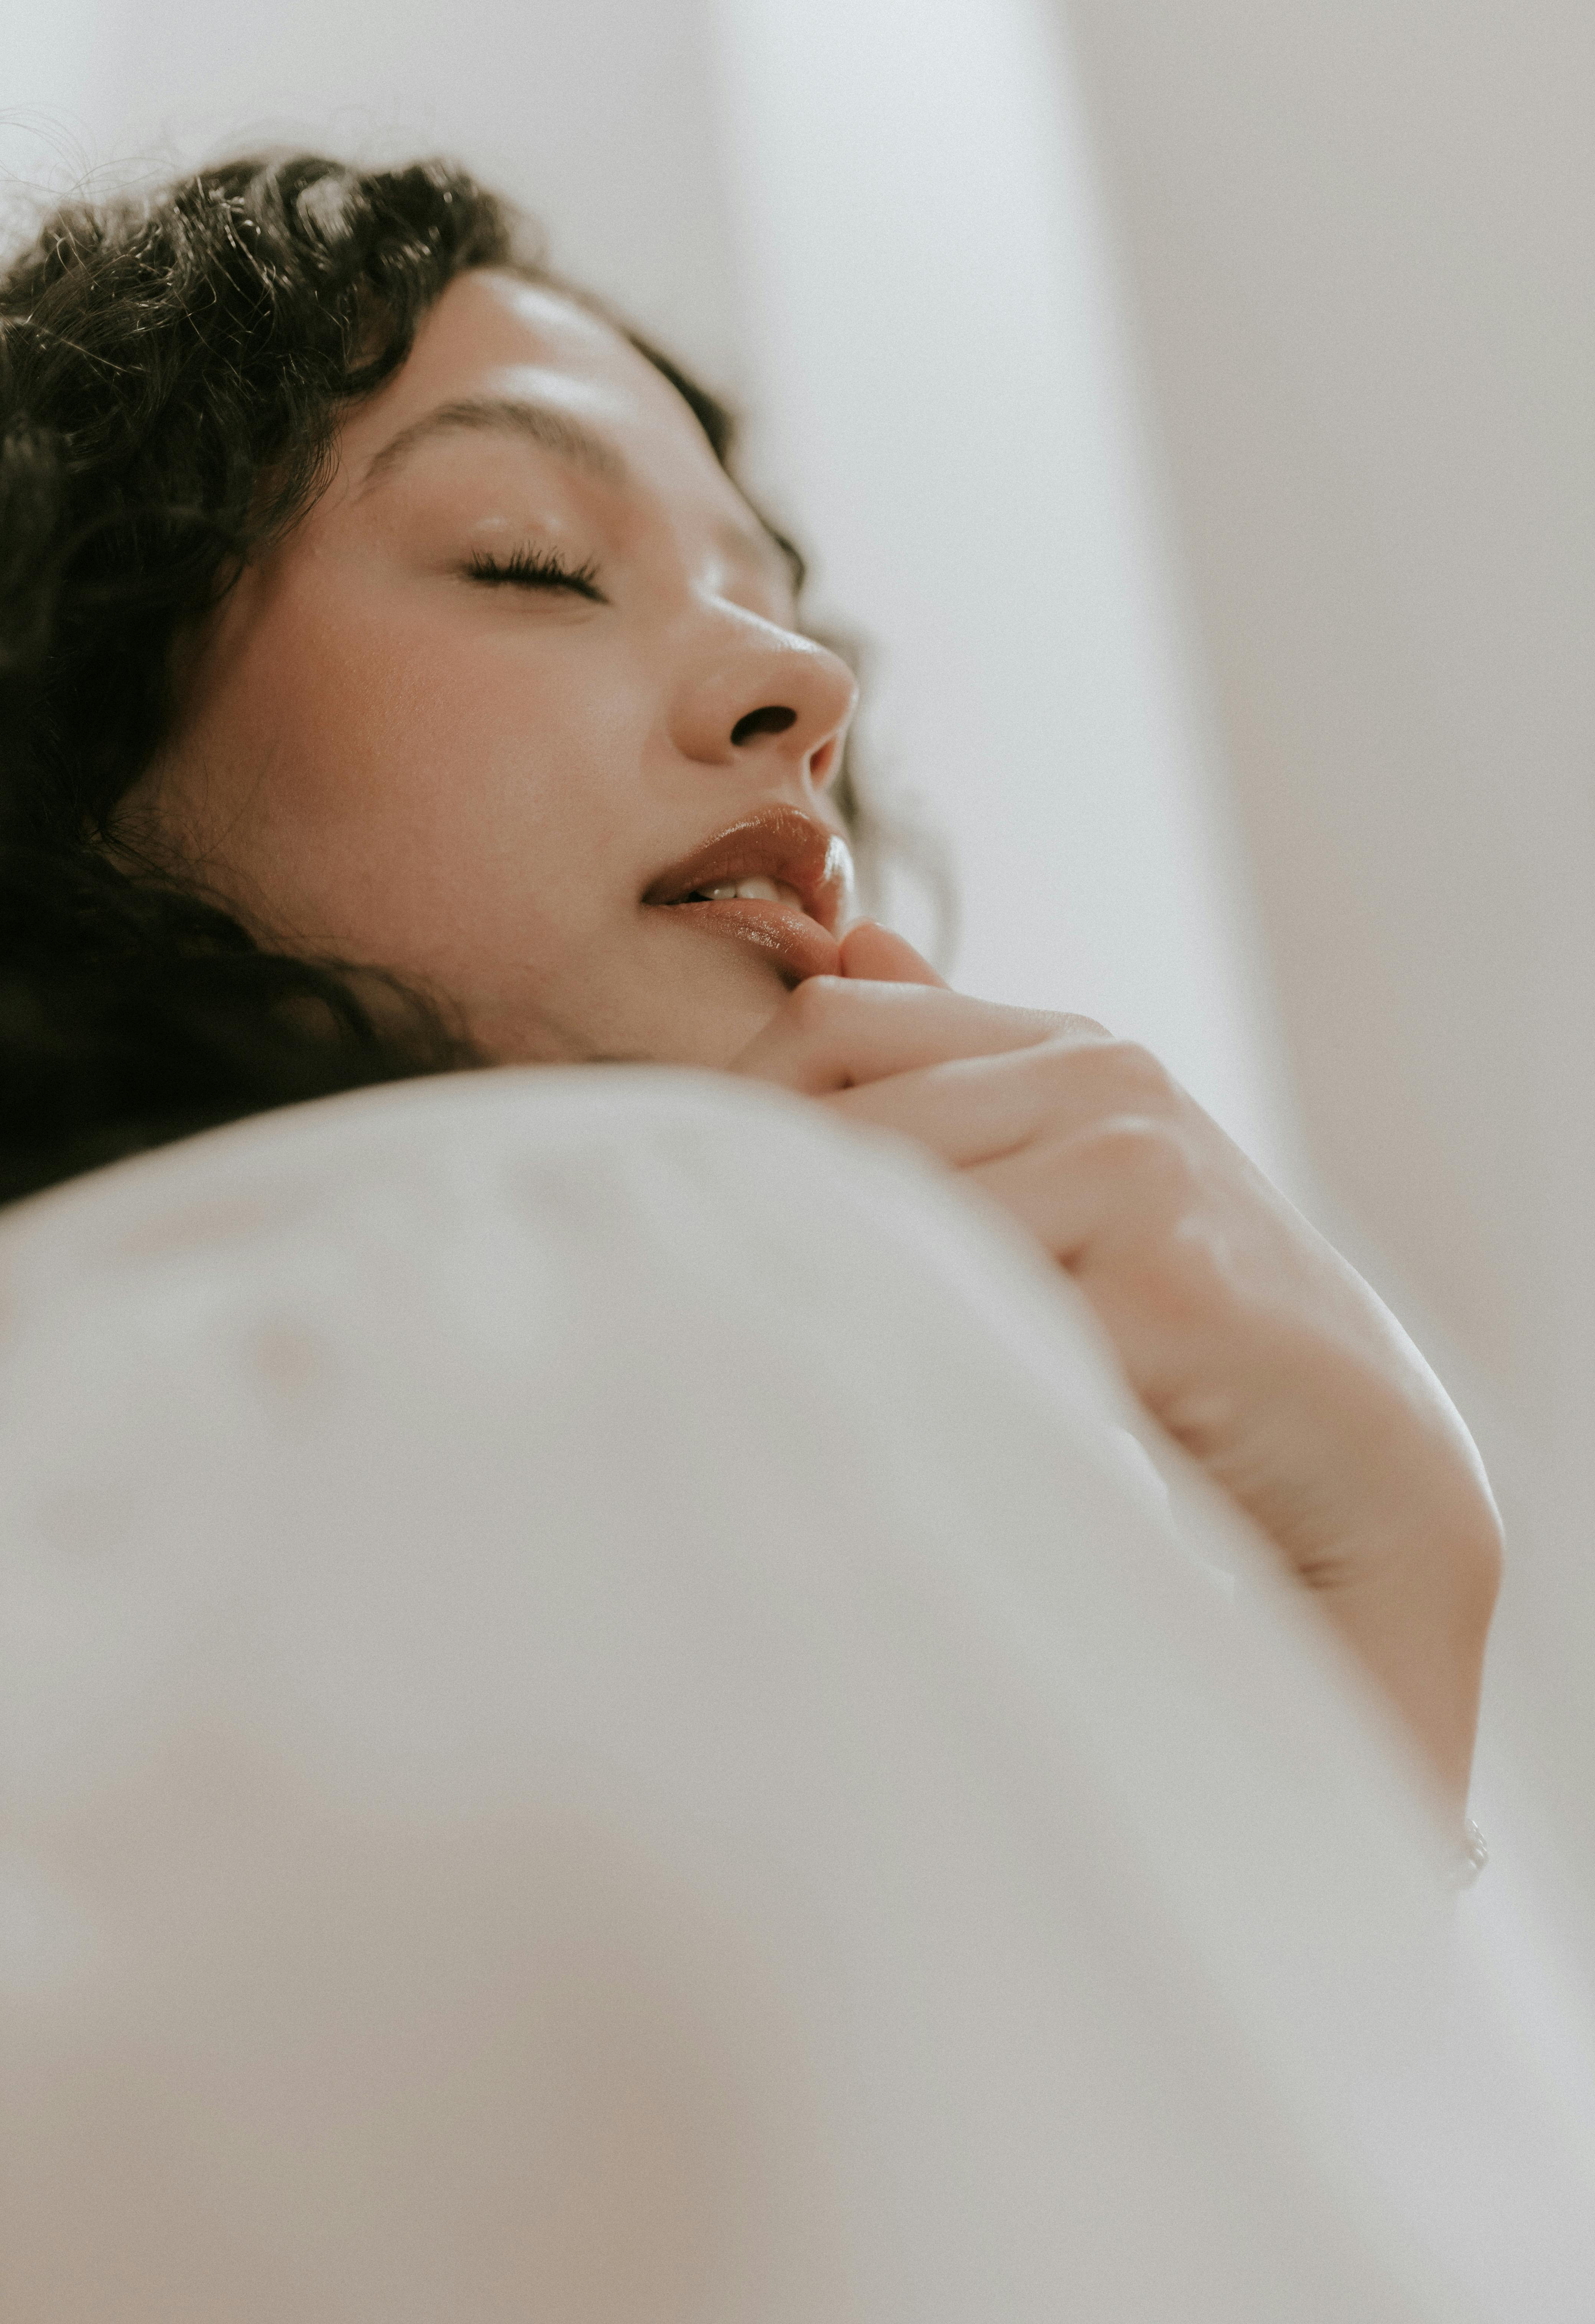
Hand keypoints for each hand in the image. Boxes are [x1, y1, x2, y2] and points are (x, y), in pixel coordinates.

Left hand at [731, 924, 1502, 1814]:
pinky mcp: (1168, 1283)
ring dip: (823, 1292)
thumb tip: (849, 942)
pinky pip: (980, 1311)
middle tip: (684, 1303)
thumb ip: (962, 1069)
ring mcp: (1140, 1169)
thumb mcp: (1077, 1178)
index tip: (678, 1204)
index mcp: (1069, 1048)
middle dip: (756, 1213)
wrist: (1362, 1458)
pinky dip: (914, 1359)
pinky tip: (879, 1409)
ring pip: (894, 1211)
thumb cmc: (1192, 1334)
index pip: (831, 1025)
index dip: (735, 1109)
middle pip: (845, 1119)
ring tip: (764, 1366)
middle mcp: (1104, 1080)